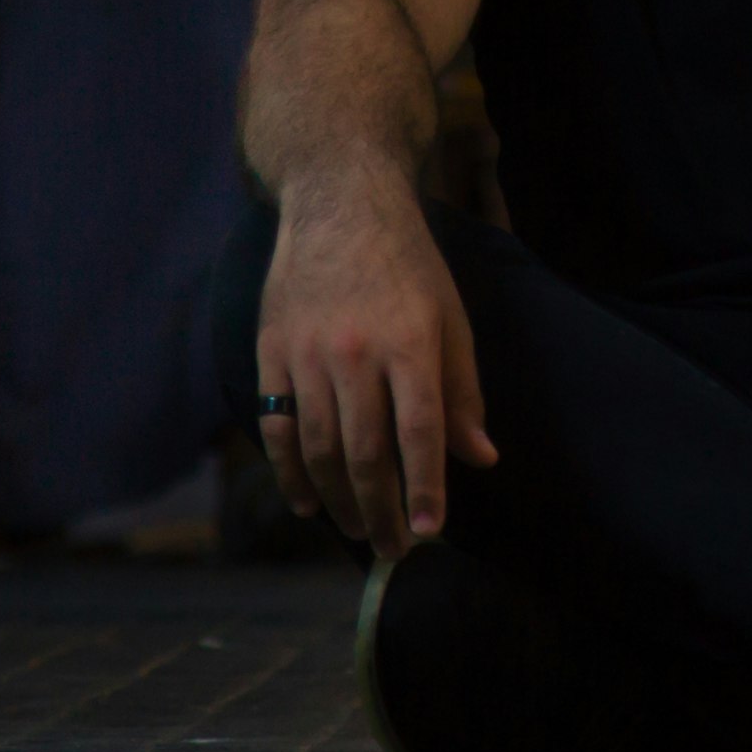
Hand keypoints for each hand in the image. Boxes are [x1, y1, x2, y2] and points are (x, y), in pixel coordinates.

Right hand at [256, 184, 496, 544]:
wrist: (339, 203)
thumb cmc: (408, 265)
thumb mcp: (452, 319)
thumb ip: (462, 393)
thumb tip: (480, 459)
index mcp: (409, 342)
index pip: (419, 432)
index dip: (425, 488)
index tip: (431, 532)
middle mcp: (355, 352)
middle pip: (365, 452)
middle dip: (381, 510)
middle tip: (395, 548)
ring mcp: (307, 353)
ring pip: (319, 448)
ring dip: (338, 500)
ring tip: (360, 530)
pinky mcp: (272, 350)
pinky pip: (276, 426)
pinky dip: (289, 472)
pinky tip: (307, 503)